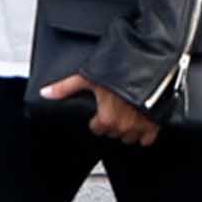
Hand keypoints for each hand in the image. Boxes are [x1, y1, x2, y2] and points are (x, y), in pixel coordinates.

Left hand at [39, 72, 158, 143]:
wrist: (149, 63)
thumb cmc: (120, 69)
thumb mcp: (88, 77)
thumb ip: (65, 88)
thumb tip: (45, 93)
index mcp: (106, 119)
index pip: (97, 129)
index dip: (97, 118)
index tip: (102, 108)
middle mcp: (124, 127)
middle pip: (113, 133)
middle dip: (113, 122)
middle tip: (115, 106)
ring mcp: (141, 126)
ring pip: (130, 137)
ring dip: (128, 128)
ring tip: (128, 112)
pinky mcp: (155, 123)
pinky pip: (147, 139)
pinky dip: (144, 132)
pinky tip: (141, 120)